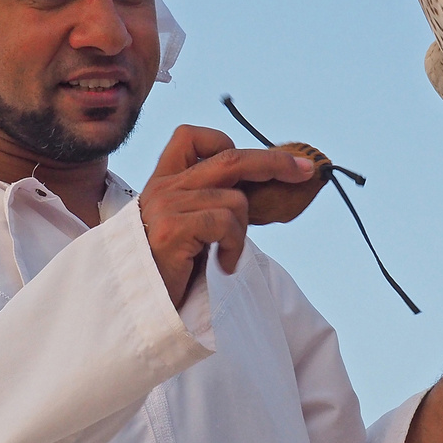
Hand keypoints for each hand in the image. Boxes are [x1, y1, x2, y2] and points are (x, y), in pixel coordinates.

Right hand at [140, 125, 314, 305]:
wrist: (137, 305)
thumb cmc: (168, 270)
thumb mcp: (189, 227)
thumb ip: (211, 202)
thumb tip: (262, 187)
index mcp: (163, 181)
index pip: (191, 137)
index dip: (226, 142)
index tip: (257, 162)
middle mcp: (163, 187)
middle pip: (230, 158)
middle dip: (274, 163)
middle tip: (305, 171)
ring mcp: (166, 205)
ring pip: (235, 198)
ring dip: (242, 231)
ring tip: (226, 254)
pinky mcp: (172, 228)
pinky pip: (225, 223)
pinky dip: (233, 246)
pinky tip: (222, 265)